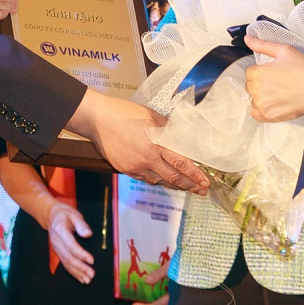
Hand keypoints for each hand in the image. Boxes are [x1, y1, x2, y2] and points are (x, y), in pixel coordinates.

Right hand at [45, 203, 95, 282]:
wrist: (51, 216)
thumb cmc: (65, 214)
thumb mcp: (74, 215)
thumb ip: (81, 224)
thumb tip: (88, 234)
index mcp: (60, 231)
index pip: (71, 245)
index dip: (81, 254)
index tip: (92, 260)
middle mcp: (56, 242)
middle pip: (68, 257)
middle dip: (80, 267)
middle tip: (92, 274)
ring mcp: (56, 248)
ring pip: (66, 263)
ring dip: (77, 273)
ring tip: (88, 279)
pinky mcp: (58, 252)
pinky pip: (65, 264)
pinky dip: (73, 273)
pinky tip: (81, 278)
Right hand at [73, 90, 206, 194]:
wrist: (98, 120)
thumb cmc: (125, 113)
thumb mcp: (151, 116)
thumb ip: (167, 128)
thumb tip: (180, 137)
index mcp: (156, 144)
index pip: (181, 164)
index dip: (194, 175)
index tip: (205, 182)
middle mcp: (147, 159)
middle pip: (173, 178)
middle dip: (189, 186)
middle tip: (201, 191)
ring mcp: (135, 166)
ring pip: (159, 181)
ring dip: (173, 185)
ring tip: (185, 187)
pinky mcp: (125, 169)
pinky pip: (145, 178)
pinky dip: (156, 180)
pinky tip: (162, 179)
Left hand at [244, 36, 303, 123]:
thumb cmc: (303, 70)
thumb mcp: (285, 51)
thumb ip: (263, 45)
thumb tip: (247, 39)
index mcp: (258, 72)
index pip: (250, 72)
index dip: (261, 71)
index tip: (273, 73)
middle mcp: (256, 89)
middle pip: (250, 86)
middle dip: (260, 83)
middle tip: (277, 83)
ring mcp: (262, 104)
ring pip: (253, 99)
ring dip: (261, 97)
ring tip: (278, 94)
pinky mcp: (268, 116)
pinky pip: (256, 114)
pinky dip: (261, 110)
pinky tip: (273, 104)